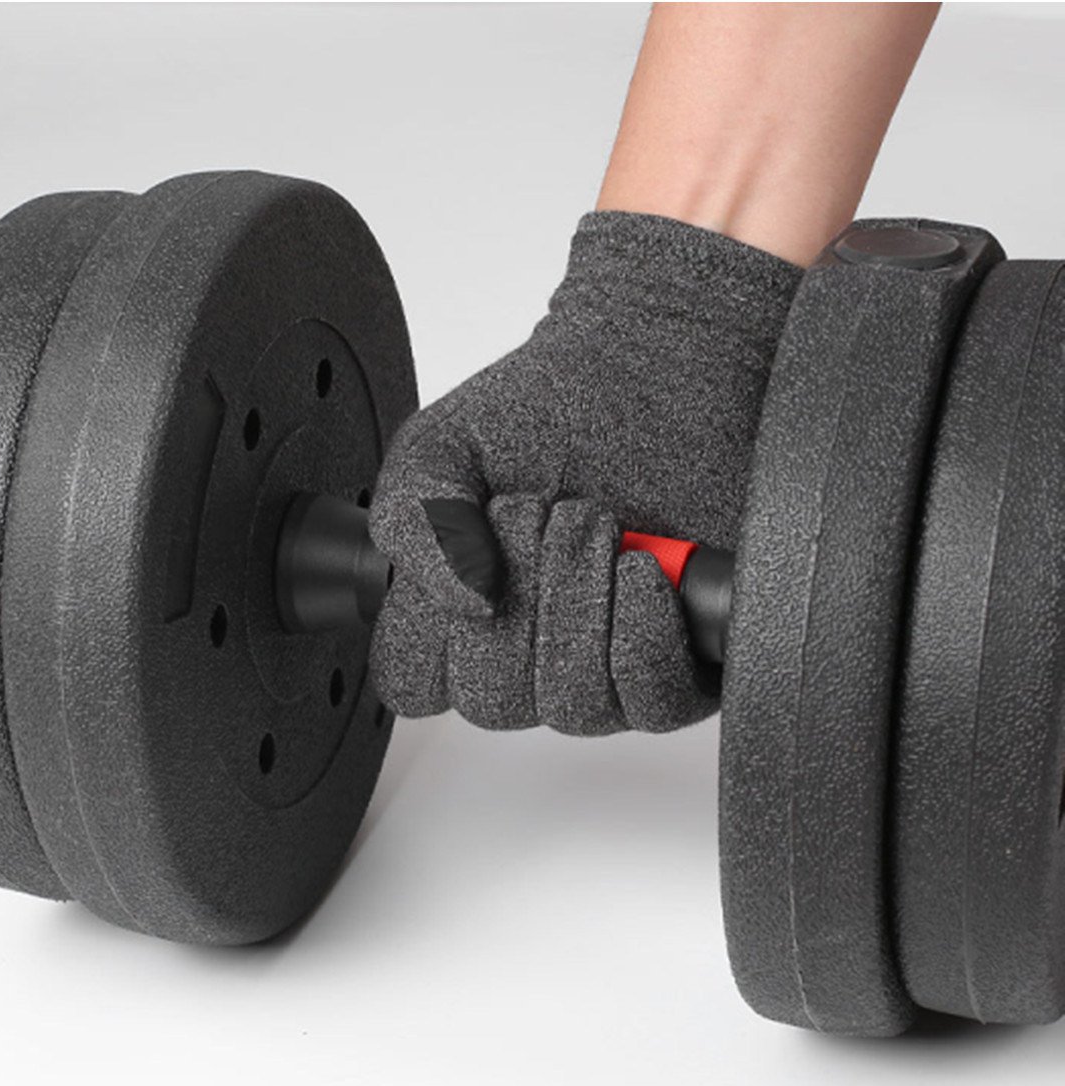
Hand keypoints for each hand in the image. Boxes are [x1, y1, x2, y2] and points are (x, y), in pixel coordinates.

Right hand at [368, 211, 800, 733]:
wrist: (655, 371)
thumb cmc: (548, 413)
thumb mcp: (440, 449)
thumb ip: (416, 522)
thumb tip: (461, 600)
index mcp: (461, 617)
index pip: (416, 683)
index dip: (435, 626)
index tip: (470, 544)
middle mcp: (530, 656)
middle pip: (492, 702)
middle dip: (520, 593)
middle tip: (546, 513)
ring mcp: (603, 670)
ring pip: (571, 705)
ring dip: (579, 602)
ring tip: (596, 524)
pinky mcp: (678, 665)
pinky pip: (651, 702)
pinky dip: (641, 633)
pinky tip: (642, 569)